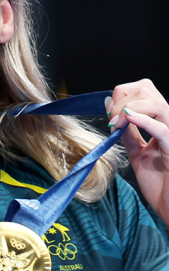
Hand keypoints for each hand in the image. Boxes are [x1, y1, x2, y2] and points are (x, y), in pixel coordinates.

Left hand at [106, 80, 168, 222]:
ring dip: (128, 108)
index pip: (143, 89)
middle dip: (122, 97)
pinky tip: (127, 119)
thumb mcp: (137, 152)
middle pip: (148, 87)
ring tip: (115, 125)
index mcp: (162, 122)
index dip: (121, 95)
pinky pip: (162, 129)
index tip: (108, 114)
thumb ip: (126, 130)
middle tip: (111, 120)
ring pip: (156, 103)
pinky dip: (143, 120)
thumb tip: (108, 105)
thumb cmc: (160, 182)